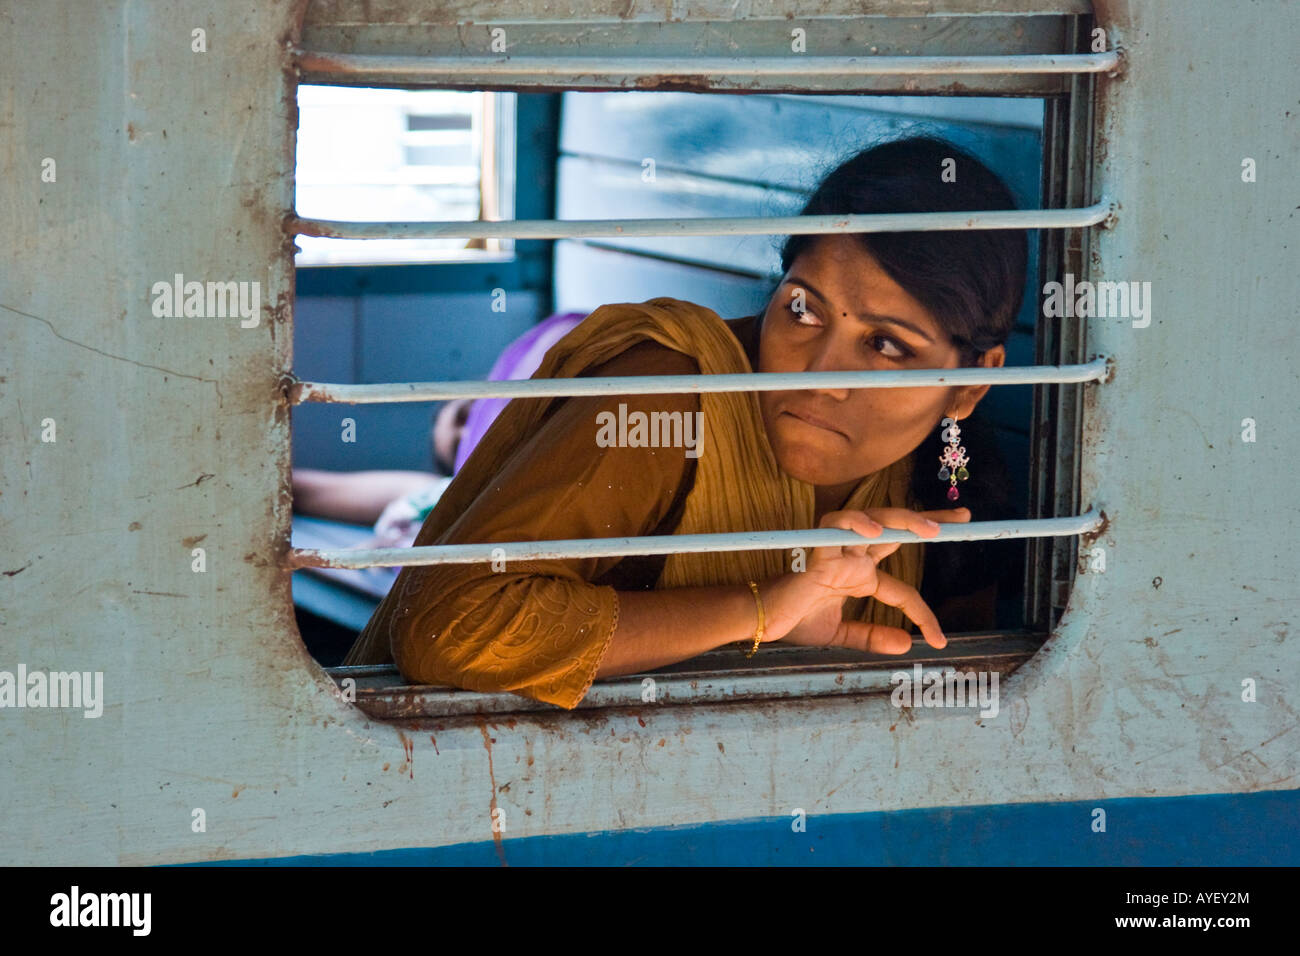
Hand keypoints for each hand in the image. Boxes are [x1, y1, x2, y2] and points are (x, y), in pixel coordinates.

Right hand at [773, 507, 970, 652]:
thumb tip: (907, 645)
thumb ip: (871, 636)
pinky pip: (835, 528)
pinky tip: (874, 532)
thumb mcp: (840, 633)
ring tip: (931, 530)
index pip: (902, 588)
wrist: (762, 622)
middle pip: (895, 530)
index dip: (923, 613)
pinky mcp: (816, 553)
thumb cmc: (794, 621)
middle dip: (929, 521)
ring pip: (873, 520)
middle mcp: (852, 558)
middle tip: (963, 518)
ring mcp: (836, 552)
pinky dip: (854, 524)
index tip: (940, 640)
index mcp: (859, 576)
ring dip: (902, 520)